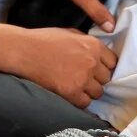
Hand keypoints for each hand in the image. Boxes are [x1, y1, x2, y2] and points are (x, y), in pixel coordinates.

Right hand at [0, 25, 117, 107]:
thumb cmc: (44, 40)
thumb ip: (88, 43)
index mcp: (94, 45)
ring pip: (98, 92)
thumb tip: (99, 53)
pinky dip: (79, 101)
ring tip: (77, 87)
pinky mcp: (71, 92)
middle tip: (84, 79)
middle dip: (96, 79)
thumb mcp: (71, 33)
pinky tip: (70, 94)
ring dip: (89, 91)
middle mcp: (92, 62)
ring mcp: (82, 78)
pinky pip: (85, 103)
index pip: (113, 62)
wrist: (24, 51)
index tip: (96, 70)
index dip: (104, 67)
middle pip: (106, 79)